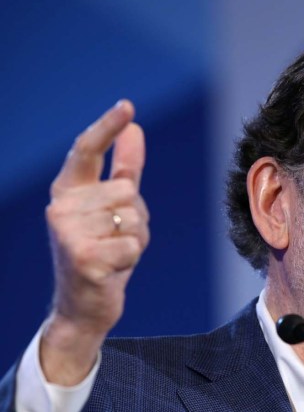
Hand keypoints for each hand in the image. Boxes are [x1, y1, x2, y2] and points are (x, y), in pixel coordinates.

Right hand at [40, 100, 149, 384]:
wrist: (83, 305)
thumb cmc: (102, 251)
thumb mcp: (114, 207)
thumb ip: (125, 169)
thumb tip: (135, 129)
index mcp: (67, 191)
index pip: (86, 150)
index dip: (108, 127)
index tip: (128, 106)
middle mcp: (59, 207)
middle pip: (127, 190)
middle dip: (135, 217)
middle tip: (115, 238)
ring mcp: (67, 233)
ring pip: (133, 217)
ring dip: (135, 238)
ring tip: (113, 253)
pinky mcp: (82, 258)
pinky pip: (133, 244)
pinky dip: (132, 257)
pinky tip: (112, 269)